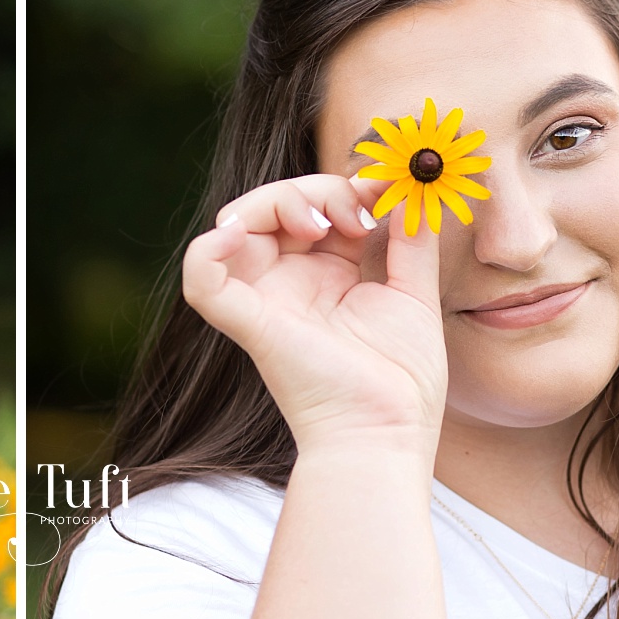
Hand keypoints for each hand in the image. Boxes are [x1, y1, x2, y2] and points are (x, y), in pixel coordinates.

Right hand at [182, 172, 446, 457]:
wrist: (386, 432)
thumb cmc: (401, 380)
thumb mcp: (416, 293)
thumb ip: (411, 239)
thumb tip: (413, 188)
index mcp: (329, 276)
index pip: (320, 207)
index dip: (348, 187)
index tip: (389, 188)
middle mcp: (292, 283)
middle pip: (277, 206)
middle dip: (317, 189)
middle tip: (359, 211)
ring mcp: (266, 300)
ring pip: (238, 223)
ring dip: (276, 201)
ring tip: (321, 222)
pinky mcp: (249, 322)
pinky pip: (202, 280)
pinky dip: (207, 250)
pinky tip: (238, 232)